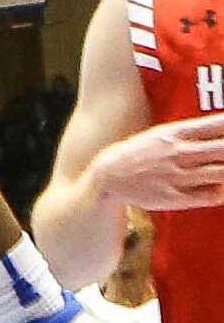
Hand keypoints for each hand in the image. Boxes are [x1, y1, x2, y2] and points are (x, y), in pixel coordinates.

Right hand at [92, 113, 223, 207]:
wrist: (110, 176)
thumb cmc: (139, 152)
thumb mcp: (160, 134)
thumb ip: (189, 134)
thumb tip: (218, 129)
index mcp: (174, 133)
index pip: (213, 125)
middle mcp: (179, 153)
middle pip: (222, 149)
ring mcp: (179, 176)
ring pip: (220, 173)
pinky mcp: (177, 197)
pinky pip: (210, 195)